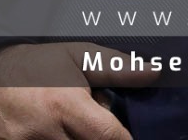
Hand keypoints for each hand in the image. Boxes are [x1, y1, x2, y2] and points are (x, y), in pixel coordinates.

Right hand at [0, 43, 157, 139]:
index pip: (107, 135)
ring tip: (70, 121)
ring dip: (78, 138)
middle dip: (99, 136)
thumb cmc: (36, 65)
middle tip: (93, 118)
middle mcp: (43, 132)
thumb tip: (152, 73)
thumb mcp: (77, 56)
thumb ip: (116, 67)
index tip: (129, 136)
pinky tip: (54, 128)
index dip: (124, 138)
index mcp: (63, 106)